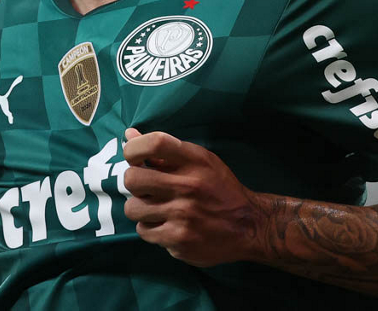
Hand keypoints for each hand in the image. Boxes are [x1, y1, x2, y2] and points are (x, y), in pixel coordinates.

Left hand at [121, 128, 261, 266]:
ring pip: (133, 209)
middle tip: (145, 187)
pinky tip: (167, 224)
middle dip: (133, 182)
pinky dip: (151, 228)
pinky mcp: (179, 240)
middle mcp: (188, 187)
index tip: (133, 156)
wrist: (249, 226)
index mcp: (195, 161)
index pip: (154, 143)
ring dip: (140, 208)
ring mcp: (183, 216)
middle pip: (133, 179)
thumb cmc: (220, 188)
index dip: (133, 148)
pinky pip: (144, 231)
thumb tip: (128, 135)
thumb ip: (165, 150)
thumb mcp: (200, 161)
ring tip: (156, 208)